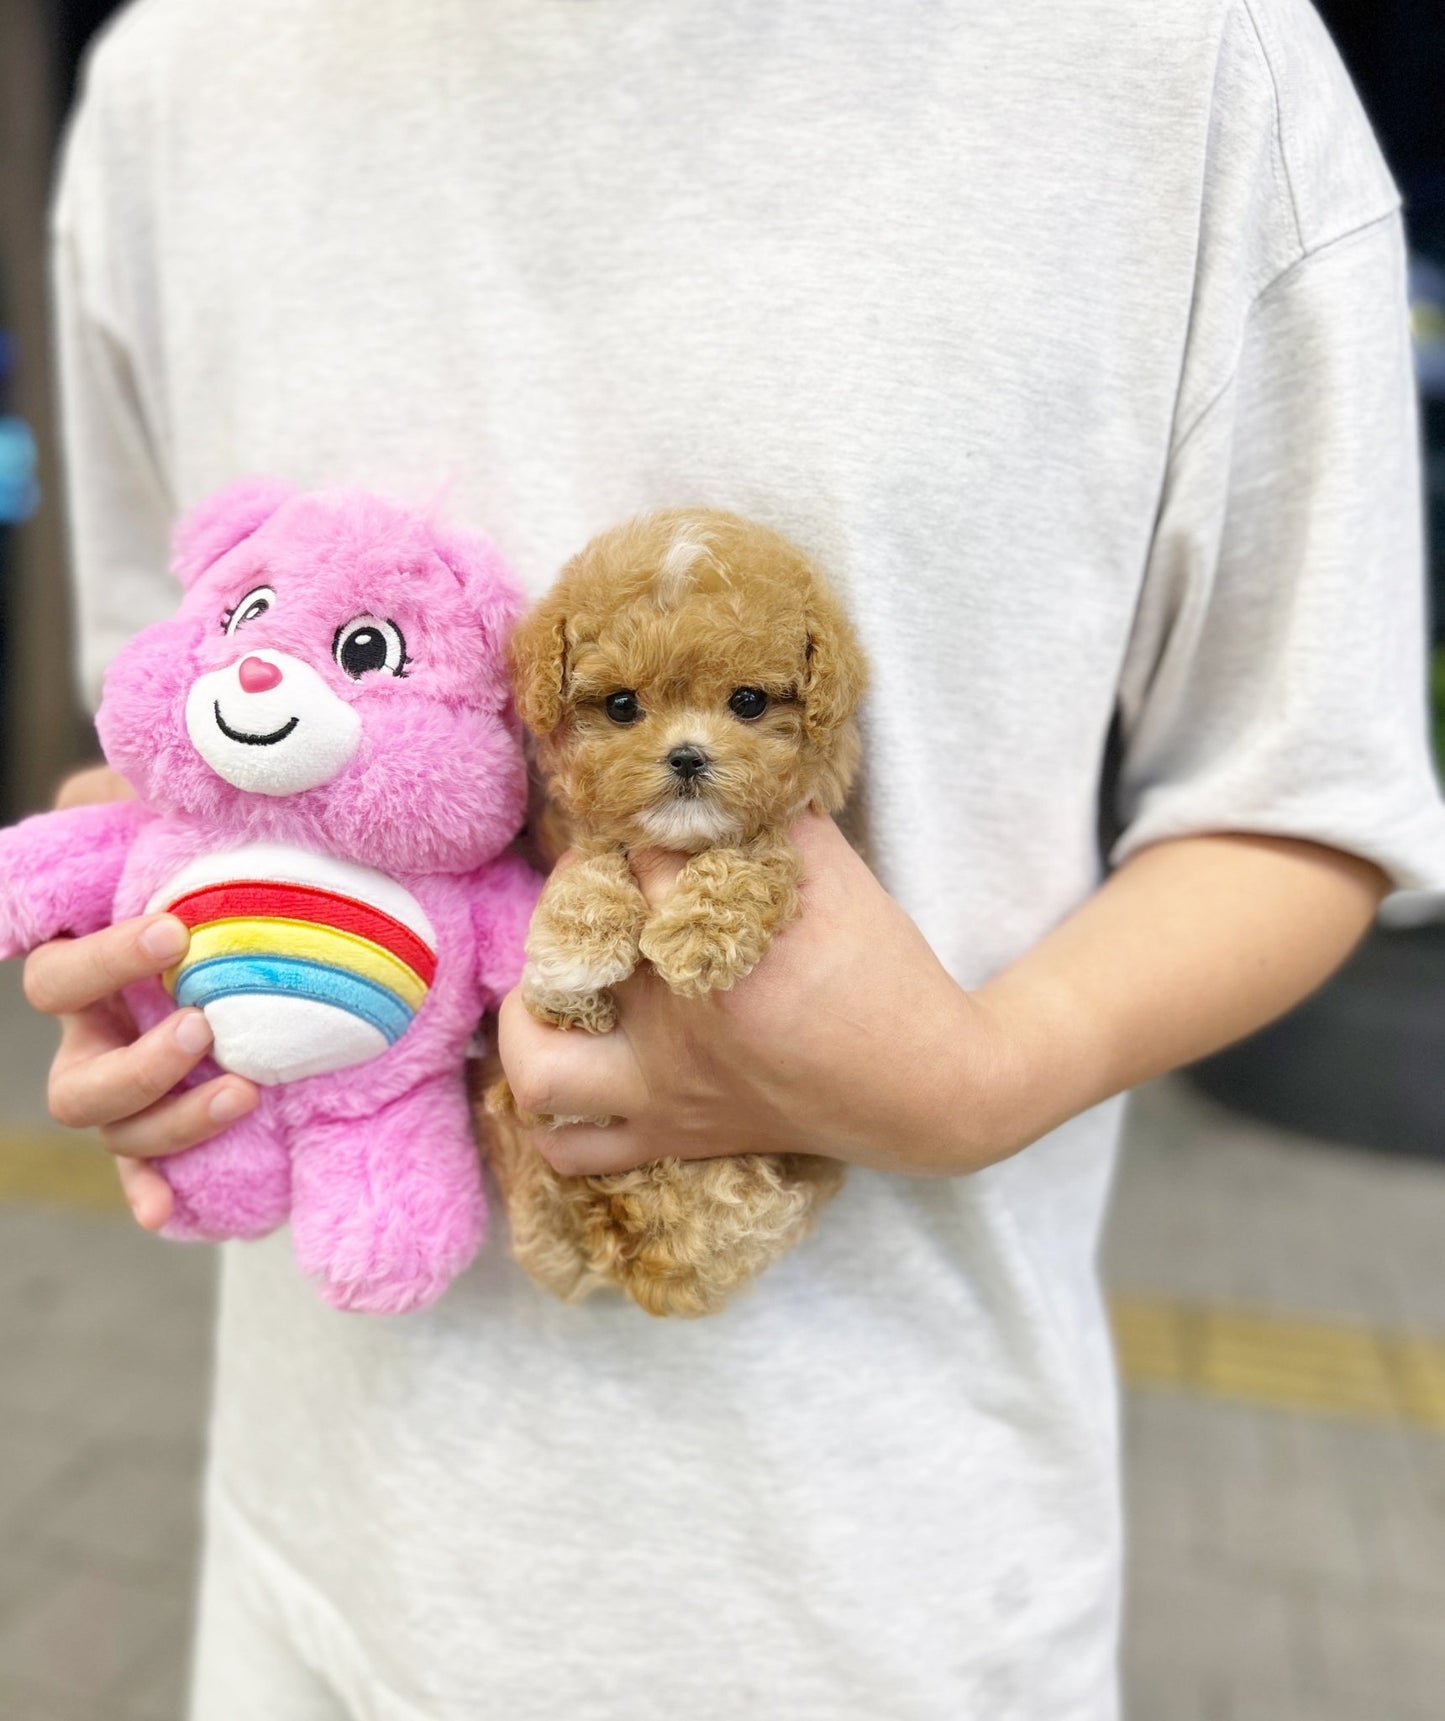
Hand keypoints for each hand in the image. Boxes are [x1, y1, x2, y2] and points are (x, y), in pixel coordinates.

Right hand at [25, 767, 257, 1228]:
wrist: (258, 901)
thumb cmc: (200, 856)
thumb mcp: (163, 818)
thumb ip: (128, 799)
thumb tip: (115, 785)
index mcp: (86, 964)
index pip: (62, 972)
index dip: (107, 959)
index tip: (177, 931)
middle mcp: (96, 1033)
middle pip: (76, 1079)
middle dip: (137, 1064)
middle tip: (203, 1027)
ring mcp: (130, 1082)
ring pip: (116, 1130)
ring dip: (170, 1125)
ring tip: (242, 1092)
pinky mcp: (171, 1117)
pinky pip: (146, 1171)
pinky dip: (153, 1192)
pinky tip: (171, 1212)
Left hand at [497, 813, 1014, 1178]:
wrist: (926, 1089)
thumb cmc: (885, 973)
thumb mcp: (838, 876)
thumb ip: (771, 818)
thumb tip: (716, 772)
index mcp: (723, 954)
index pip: (642, 862)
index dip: (639, 827)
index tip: (650, 818)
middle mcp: (680, 1030)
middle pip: (563, 951)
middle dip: (560, 908)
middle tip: (588, 890)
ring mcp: (668, 1093)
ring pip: (542, 1071)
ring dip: (526, 1024)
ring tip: (547, 989)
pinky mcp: (675, 1137)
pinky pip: (575, 1149)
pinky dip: (549, 1116)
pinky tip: (565, 1063)